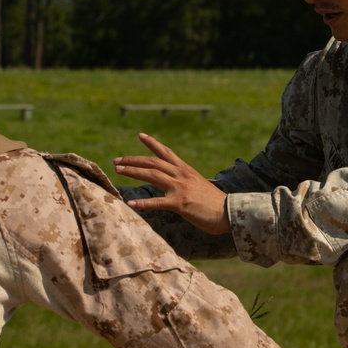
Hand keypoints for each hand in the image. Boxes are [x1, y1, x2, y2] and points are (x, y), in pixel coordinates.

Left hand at [114, 133, 230, 234]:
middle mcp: (181, 175)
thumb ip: (186, 183)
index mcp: (186, 171)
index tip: (140, 135)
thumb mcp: (199, 187)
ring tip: (117, 171)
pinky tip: (131, 203)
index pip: (166, 152)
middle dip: (133, 160)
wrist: (230, 212)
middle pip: (153, 162)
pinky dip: (143, 203)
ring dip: (133, 172)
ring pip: (152, 175)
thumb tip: (176, 185)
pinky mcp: (180, 203)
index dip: (152, 143)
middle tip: (117, 160)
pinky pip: (157, 202)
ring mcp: (180, 188)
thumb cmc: (215, 204)